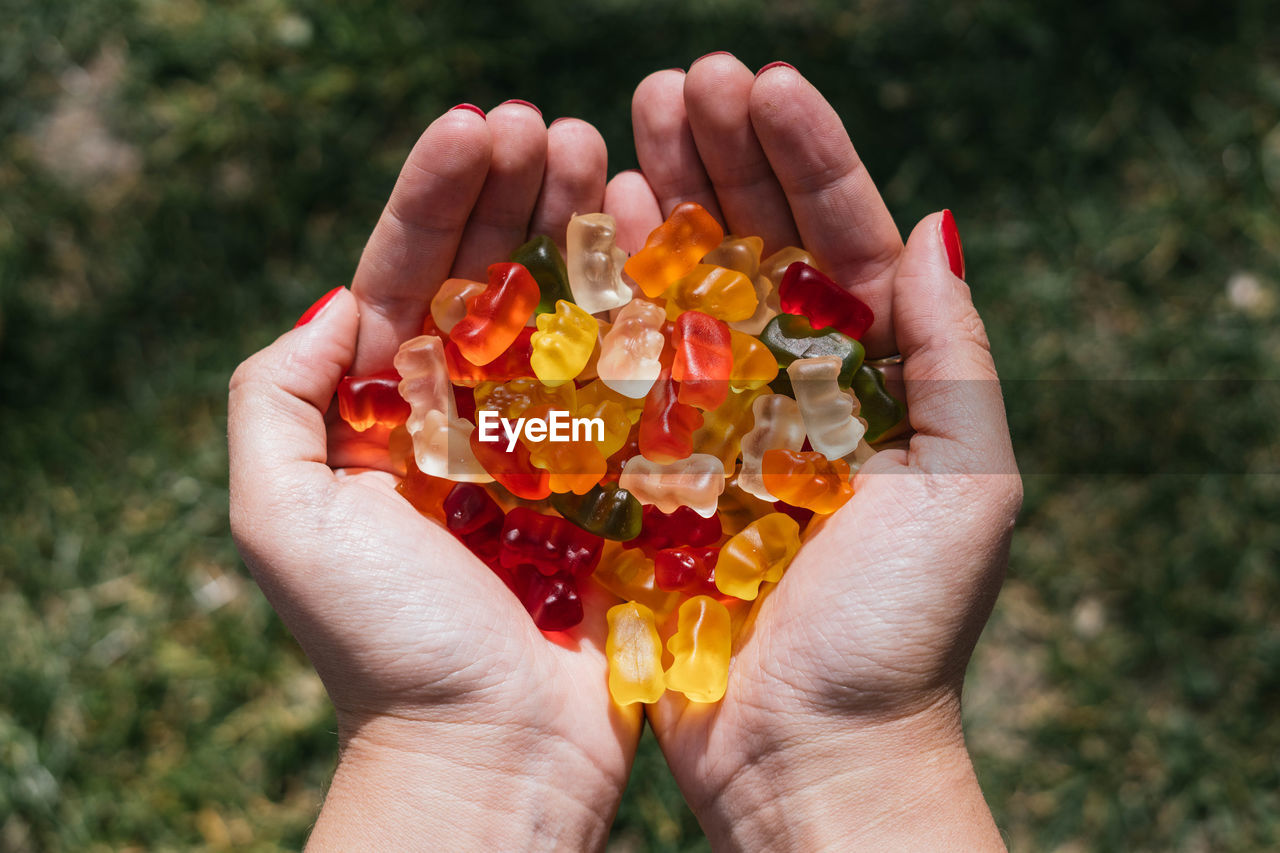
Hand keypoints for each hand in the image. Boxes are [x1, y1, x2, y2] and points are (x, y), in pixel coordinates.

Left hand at [228, 103, 634, 849]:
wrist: (489, 757)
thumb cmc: (384, 648)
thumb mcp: (285, 523)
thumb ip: (274, 404)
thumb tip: (334, 304)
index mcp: (379, 417)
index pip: (403, 277)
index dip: (434, 197)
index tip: (476, 126)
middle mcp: (461, 419)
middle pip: (484, 278)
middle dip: (509, 195)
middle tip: (546, 125)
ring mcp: (543, 447)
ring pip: (559, 313)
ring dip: (574, 230)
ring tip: (596, 155)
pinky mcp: (612, 481)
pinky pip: (627, 383)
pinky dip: (638, 314)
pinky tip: (655, 249)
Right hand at [606, 55, 1019, 849]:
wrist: (812, 758)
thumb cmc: (899, 633)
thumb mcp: (965, 486)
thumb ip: (955, 356)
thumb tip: (935, 225)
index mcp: (874, 380)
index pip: (842, 238)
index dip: (807, 155)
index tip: (762, 81)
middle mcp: (795, 388)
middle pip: (757, 244)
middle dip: (721, 156)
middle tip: (678, 81)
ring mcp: (715, 423)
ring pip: (684, 287)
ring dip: (658, 200)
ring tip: (623, 122)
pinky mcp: (649, 469)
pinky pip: (624, 364)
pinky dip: (606, 292)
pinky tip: (585, 223)